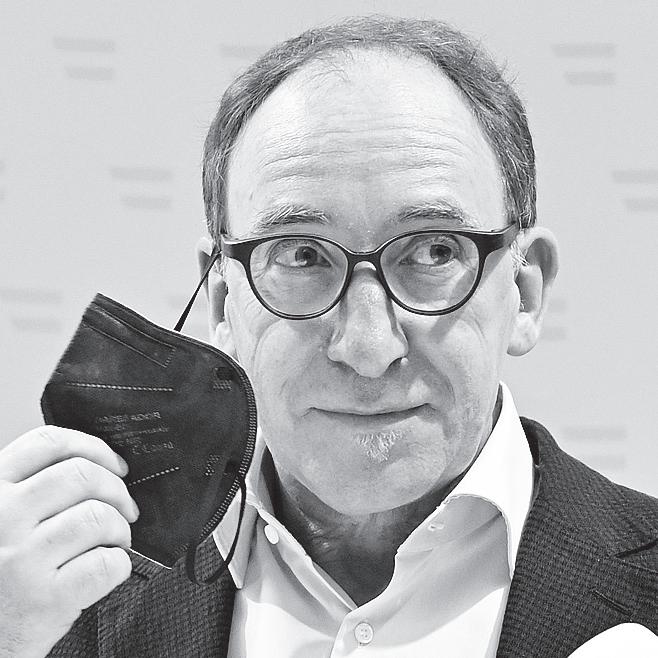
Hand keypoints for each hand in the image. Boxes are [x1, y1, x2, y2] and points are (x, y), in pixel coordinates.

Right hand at [0, 426, 138, 657]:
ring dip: (121, 528)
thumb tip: (97, 464)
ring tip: (116, 541)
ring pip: (99, 517)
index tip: (115, 464)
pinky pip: (106, 563)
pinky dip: (120, 565)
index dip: (94, 447)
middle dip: (118, 490)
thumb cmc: (2, 576)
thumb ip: (32, 488)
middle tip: (126, 508)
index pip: (47, 443)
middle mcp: (2, 519)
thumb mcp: (2, 518)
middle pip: (83, 475)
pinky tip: (108, 570)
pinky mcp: (44, 599)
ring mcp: (22, 560)